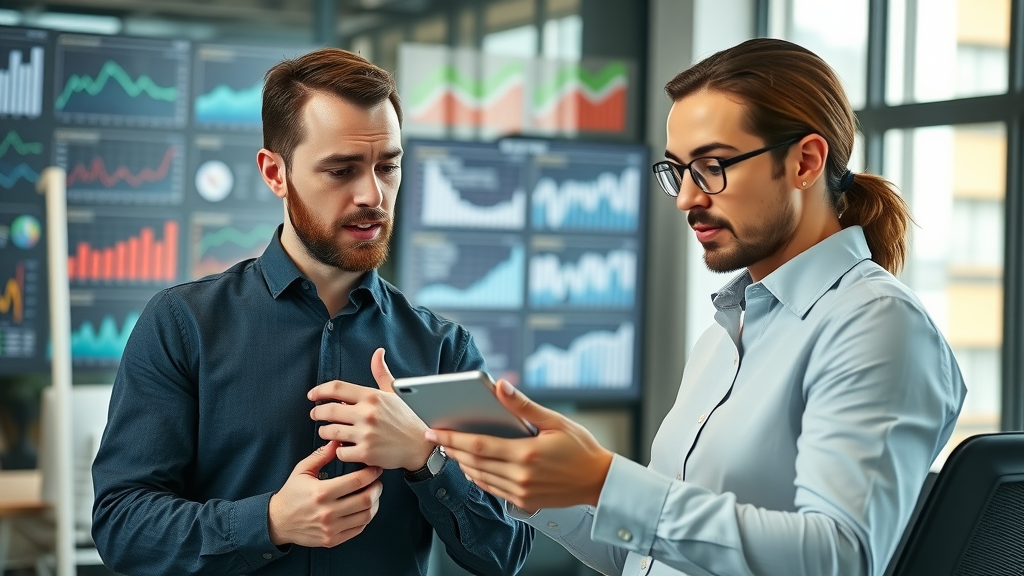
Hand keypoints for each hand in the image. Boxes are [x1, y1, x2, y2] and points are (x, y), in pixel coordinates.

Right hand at [268, 440, 383, 547]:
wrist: (278, 522)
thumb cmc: (291, 494)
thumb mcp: (302, 471)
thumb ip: (321, 456)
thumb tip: (337, 442)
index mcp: (321, 492)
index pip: (356, 481)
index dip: (371, 473)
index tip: (375, 468)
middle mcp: (327, 512)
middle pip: (365, 499)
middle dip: (377, 488)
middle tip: (378, 481)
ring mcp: (331, 528)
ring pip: (366, 516)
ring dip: (375, 503)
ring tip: (374, 494)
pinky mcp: (332, 540)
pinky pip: (358, 529)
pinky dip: (366, 518)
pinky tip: (365, 508)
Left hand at [308, 348, 434, 470]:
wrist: (421, 445)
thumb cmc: (407, 417)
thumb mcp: (394, 392)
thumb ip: (381, 373)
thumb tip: (377, 352)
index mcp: (372, 396)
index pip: (337, 388)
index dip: (319, 391)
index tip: (312, 396)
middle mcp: (367, 413)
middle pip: (328, 410)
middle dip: (317, 413)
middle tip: (315, 414)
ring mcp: (366, 434)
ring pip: (330, 431)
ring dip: (325, 431)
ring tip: (328, 430)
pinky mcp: (366, 453)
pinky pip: (340, 452)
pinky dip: (338, 450)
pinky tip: (343, 447)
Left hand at [425, 380, 613, 512]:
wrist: (599, 481)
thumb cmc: (581, 448)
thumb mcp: (554, 421)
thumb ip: (523, 406)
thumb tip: (499, 386)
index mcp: (526, 453)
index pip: (478, 445)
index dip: (452, 438)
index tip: (435, 430)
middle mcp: (521, 476)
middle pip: (474, 462)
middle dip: (452, 449)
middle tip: (436, 438)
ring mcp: (521, 492)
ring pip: (480, 478)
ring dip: (462, 464)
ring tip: (452, 449)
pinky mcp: (524, 502)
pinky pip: (493, 490)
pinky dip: (478, 478)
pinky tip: (473, 467)